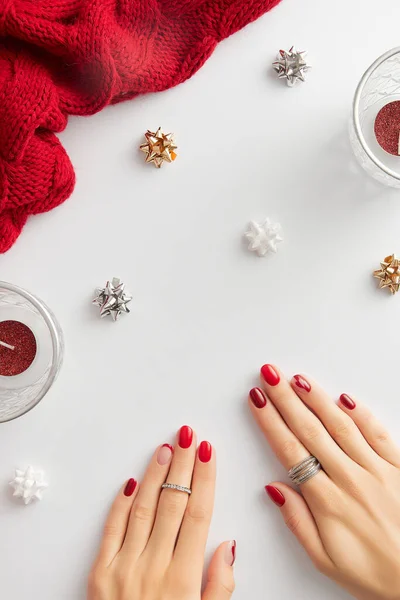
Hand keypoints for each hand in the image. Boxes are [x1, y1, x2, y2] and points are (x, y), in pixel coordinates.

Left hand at [88, 426, 234, 599]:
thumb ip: (219, 586)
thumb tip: (229, 545)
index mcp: (183, 578)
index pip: (199, 513)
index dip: (205, 478)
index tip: (208, 453)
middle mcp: (153, 566)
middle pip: (174, 502)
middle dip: (183, 464)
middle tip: (188, 437)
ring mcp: (123, 567)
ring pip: (144, 508)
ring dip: (156, 475)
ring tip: (165, 449)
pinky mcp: (99, 573)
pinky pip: (111, 529)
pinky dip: (121, 503)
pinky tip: (132, 482)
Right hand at [249, 365, 399, 599]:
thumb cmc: (374, 573)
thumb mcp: (325, 559)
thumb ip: (297, 521)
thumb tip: (275, 489)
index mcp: (328, 501)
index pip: (290, 449)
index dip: (270, 421)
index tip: (257, 400)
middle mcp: (351, 478)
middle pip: (310, 429)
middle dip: (285, 398)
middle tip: (270, 375)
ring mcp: (377, 470)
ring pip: (340, 425)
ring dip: (316, 398)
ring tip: (298, 379)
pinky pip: (378, 433)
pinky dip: (361, 414)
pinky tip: (345, 398)